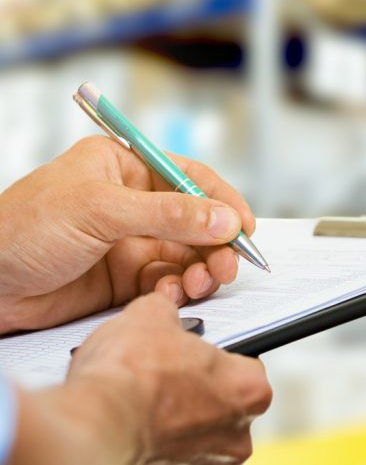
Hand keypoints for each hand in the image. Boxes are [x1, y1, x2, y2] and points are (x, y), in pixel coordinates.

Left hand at [0, 136, 256, 333]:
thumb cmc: (20, 230)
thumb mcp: (99, 211)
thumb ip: (168, 215)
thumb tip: (223, 219)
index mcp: (122, 168)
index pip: (189, 178)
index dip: (222, 201)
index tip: (244, 228)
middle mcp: (130, 203)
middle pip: (196, 221)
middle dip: (216, 245)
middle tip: (226, 267)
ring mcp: (129, 242)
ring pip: (187, 256)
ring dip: (201, 271)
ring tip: (200, 285)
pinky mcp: (124, 279)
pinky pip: (168, 283)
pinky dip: (177, 291)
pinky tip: (168, 296)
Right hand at [65, 294, 271, 464]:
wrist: (88, 434)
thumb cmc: (127, 377)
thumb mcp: (148, 317)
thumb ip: (167, 312)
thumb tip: (163, 309)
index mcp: (251, 392)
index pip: (244, 369)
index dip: (212, 362)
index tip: (188, 359)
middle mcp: (239, 440)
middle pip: (220, 413)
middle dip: (193, 402)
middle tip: (157, 388)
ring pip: (193, 449)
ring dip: (170, 436)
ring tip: (134, 418)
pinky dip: (145, 464)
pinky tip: (123, 445)